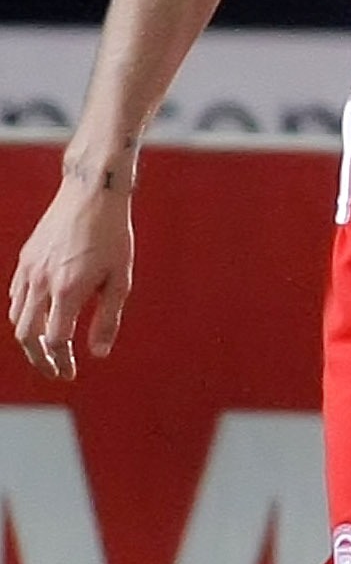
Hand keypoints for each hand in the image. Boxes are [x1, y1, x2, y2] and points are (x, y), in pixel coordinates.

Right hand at [10, 165, 135, 381]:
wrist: (93, 192)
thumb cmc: (113, 233)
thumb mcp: (121, 277)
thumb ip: (108, 317)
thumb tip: (98, 353)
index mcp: (68, 289)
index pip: (55, 340)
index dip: (62, 361)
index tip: (70, 372)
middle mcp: (42, 282)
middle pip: (28, 336)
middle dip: (39, 359)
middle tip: (55, 370)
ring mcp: (29, 270)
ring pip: (17, 318)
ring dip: (30, 339)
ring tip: (49, 349)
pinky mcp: (25, 259)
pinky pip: (16, 297)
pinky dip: (24, 315)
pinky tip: (40, 319)